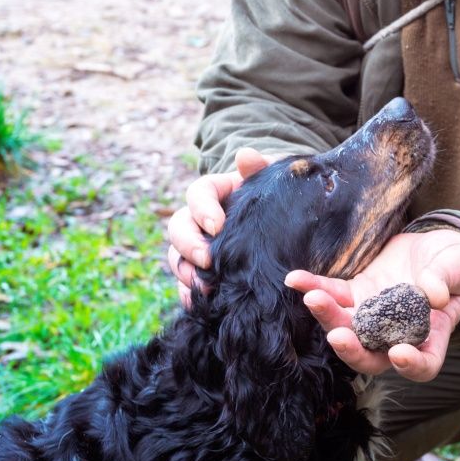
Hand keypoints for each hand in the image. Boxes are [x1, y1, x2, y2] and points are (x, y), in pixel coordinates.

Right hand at [166, 147, 270, 303]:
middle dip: (188, 245)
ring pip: (177, 257)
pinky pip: (186, 284)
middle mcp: (198, 218)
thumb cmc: (275, 194)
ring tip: (205, 287)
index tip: (217, 225)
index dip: (202, 209)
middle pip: (178, 227)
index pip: (197, 193)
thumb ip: (260, 167)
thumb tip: (245, 156)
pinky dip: (189, 294)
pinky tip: (203, 304)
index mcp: (213, 191)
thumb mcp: (272, 178)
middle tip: (207, 260)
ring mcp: (197, 246)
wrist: (282, 218)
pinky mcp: (202, 271)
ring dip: (186, 273)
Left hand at [285, 229, 459, 381]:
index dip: (411, 366)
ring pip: (346, 328)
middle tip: (338, 335)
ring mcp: (373, 317)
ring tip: (312, 298)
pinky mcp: (356, 295)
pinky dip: (314, 288)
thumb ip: (446, 279)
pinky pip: (333, 296)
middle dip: (351, 349)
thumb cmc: (456, 264)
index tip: (399, 353)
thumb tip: (434, 293)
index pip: (423, 365)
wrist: (437, 248)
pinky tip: (295, 279)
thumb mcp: (459, 267)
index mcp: (432, 336)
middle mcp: (397, 335)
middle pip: (370, 356)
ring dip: (327, 316)